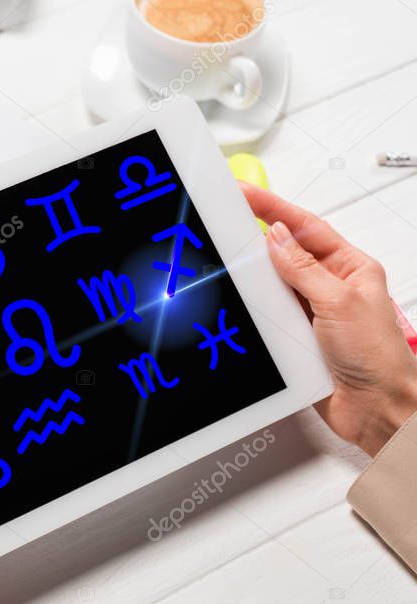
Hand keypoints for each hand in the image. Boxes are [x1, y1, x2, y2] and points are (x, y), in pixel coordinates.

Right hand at [242, 183, 416, 455]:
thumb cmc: (377, 357)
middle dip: (255, 239)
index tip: (245, 194)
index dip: (273, 208)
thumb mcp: (339, 301)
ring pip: (270, 286)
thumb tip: (275, 238)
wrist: (376, 408)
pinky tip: (240, 305)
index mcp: (349, 267)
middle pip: (283, 253)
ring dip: (253, 281)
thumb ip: (303, 268)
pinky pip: (264, 318)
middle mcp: (328, 287)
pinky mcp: (293, 339)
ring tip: (229, 264)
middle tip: (225, 222)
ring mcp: (308, 313)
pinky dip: (252, 312)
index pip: (305, 227)